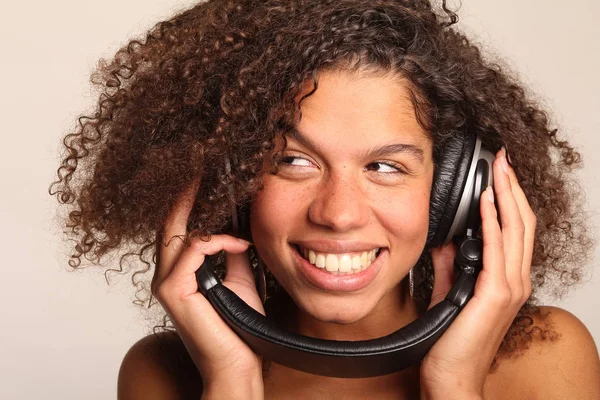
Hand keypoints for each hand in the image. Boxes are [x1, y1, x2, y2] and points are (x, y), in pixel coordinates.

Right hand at [151, 180, 264, 393]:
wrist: (237, 363)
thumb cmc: (237, 326)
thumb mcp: (238, 278)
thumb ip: (231, 253)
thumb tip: (235, 229)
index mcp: (179, 272)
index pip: (177, 228)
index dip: (185, 200)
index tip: (199, 175)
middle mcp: (166, 275)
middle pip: (169, 224)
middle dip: (183, 193)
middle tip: (197, 164)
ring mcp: (166, 283)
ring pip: (177, 233)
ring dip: (200, 210)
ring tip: (217, 188)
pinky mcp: (174, 291)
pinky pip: (193, 250)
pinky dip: (217, 241)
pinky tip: (239, 243)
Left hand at [420, 149, 534, 398]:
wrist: (451, 377)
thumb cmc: (451, 341)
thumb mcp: (449, 293)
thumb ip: (451, 265)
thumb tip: (445, 240)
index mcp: (505, 279)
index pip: (514, 230)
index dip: (509, 199)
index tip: (498, 172)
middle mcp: (514, 280)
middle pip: (521, 223)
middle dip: (511, 187)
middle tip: (502, 158)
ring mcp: (508, 287)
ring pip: (515, 230)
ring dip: (506, 195)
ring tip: (498, 168)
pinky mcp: (494, 294)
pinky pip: (495, 249)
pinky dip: (493, 221)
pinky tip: (486, 200)